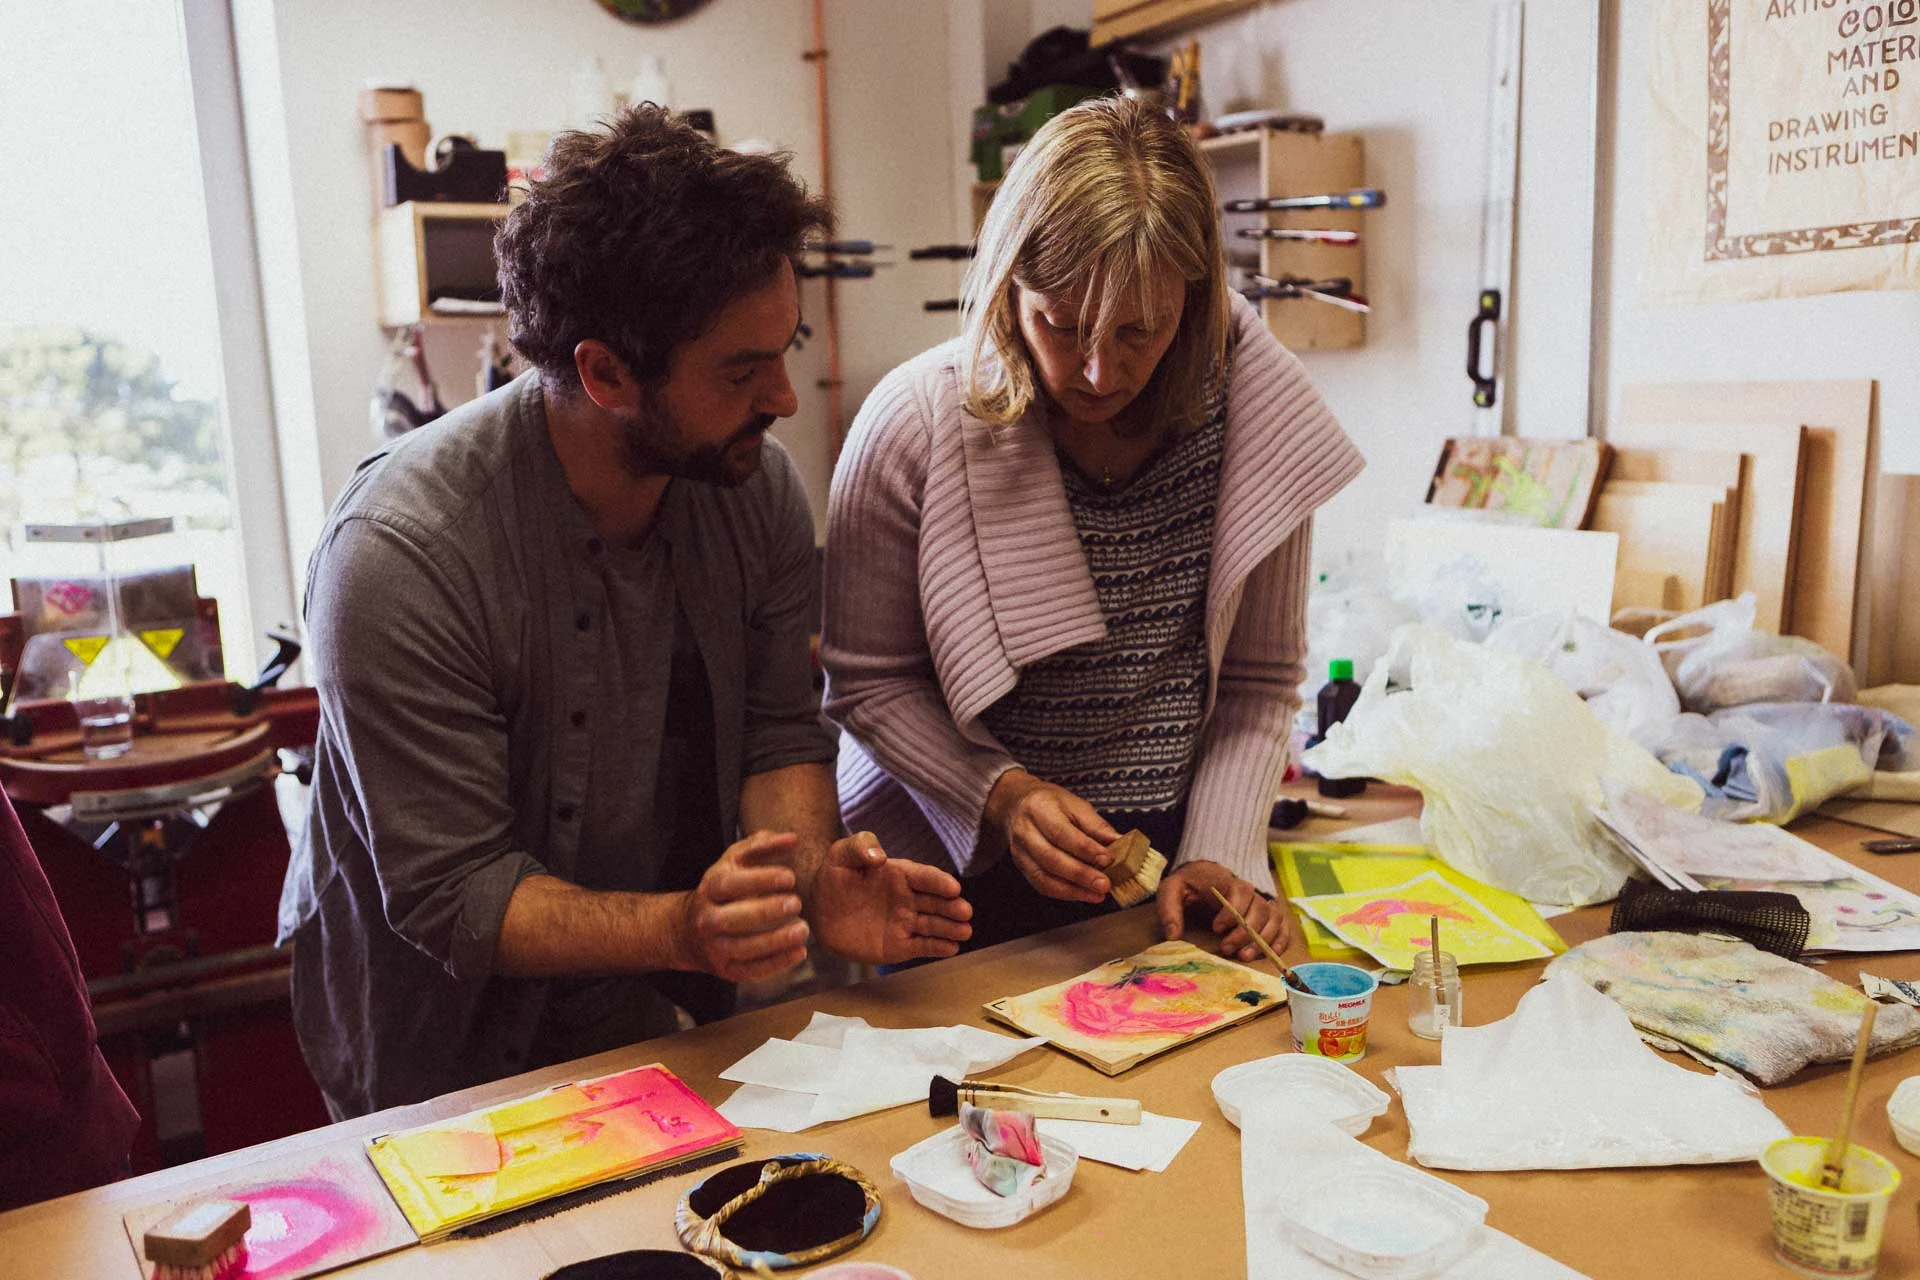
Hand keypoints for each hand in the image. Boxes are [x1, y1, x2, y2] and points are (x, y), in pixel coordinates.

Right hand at [674, 830, 810, 981]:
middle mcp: (708, 919)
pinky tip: (800, 952)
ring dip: (775, 941)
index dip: (760, 880)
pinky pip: (751, 971)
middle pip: (732, 918)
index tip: (790, 877)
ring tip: (803, 930)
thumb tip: (792, 838)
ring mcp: (715, 947)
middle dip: (765, 911)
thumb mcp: (735, 862)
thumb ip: (762, 846)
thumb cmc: (725, 889)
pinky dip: (776, 964)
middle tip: (796, 903)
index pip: (731, 884)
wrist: (691, 931)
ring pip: (743, 948)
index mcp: (710, 888)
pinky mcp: (726, 970)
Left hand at [809, 831, 974, 963]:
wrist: (818, 909)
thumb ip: (861, 847)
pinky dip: (937, 947)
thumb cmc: (834, 876)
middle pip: (935, 902)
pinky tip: (952, 948)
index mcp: (900, 874)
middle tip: (965, 911)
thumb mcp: (842, 853)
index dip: (939, 881)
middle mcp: (907, 898)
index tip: (953, 887)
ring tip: (965, 931)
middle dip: (951, 907)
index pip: (924, 877)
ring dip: (950, 928)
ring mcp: (904, 922)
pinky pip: (921, 946)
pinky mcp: (898, 945)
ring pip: (932, 925)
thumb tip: (880, 857)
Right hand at [985, 771, 1119, 903]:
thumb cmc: (1051, 803)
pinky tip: (1082, 894)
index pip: (1061, 832)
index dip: (1085, 849)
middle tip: (1104, 884)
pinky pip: (1041, 885)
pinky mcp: (1021, 866)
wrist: (1018, 804)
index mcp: (1040, 809)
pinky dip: (1064, 893)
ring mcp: (1020, 851)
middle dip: (1080, 874)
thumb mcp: (1076, 805)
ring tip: (1096, 894)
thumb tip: (1120, 844)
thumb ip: (1096, 826)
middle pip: (1051, 858)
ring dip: (1073, 890)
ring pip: (1044, 877)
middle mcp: (1025, 831)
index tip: (1108, 859)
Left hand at [1154, 861, 1291, 963]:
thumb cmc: (1189, 885)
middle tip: (1226, 948)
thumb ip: (1170, 909)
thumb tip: (1173, 935)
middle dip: (1245, 932)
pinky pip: (1283, 926)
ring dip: (1263, 939)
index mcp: (1229, 881)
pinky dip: (1282, 939)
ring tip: (1244, 956)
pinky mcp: (1268, 915)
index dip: (1232, 912)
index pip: (1240, 893)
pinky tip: (1273, 953)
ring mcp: (1262, 903)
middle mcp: (1251, 891)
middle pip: (1259, 910)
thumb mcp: (1172, 890)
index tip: (1216, 928)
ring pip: (1273, 919)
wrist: (1205, 876)